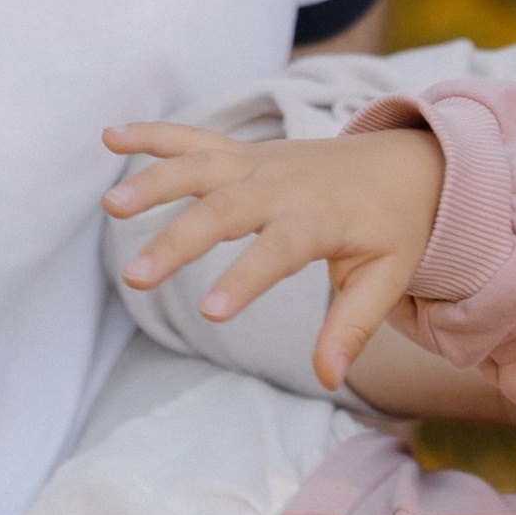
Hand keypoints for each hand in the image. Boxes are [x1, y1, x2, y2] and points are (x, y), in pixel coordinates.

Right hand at [104, 121, 443, 391]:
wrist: (406, 164)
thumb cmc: (392, 229)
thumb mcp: (386, 279)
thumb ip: (353, 327)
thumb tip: (329, 378)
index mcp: (320, 217)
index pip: (278, 249)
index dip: (244, 279)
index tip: (210, 313)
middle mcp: (283, 184)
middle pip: (223, 210)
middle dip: (177, 241)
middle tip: (135, 278)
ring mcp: (258, 162)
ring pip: (199, 168)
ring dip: (153, 182)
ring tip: (110, 205)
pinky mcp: (242, 153)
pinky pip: (193, 139)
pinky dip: (153, 136)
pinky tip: (109, 136)